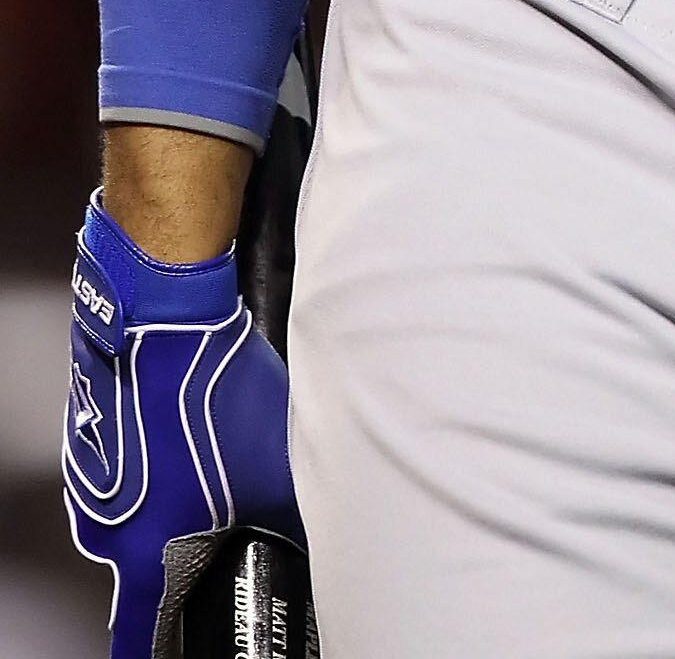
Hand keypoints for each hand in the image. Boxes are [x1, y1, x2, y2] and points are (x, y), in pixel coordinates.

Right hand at [63, 194, 301, 658]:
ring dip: (173, 507)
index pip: (143, 636)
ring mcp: (96, 486)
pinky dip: (159, 470)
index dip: (168, 644)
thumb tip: (310, 542)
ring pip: (138, 521)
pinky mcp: (97, 445)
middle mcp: (109, 531)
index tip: (187, 643)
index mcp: (146, 554)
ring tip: (212, 472)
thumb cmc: (211, 391)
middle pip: (144, 575)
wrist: (162, 316)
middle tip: (221, 538)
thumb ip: (283, 519)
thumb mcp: (272, 468)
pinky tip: (190, 439)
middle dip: (184, 562)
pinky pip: (131, 478)